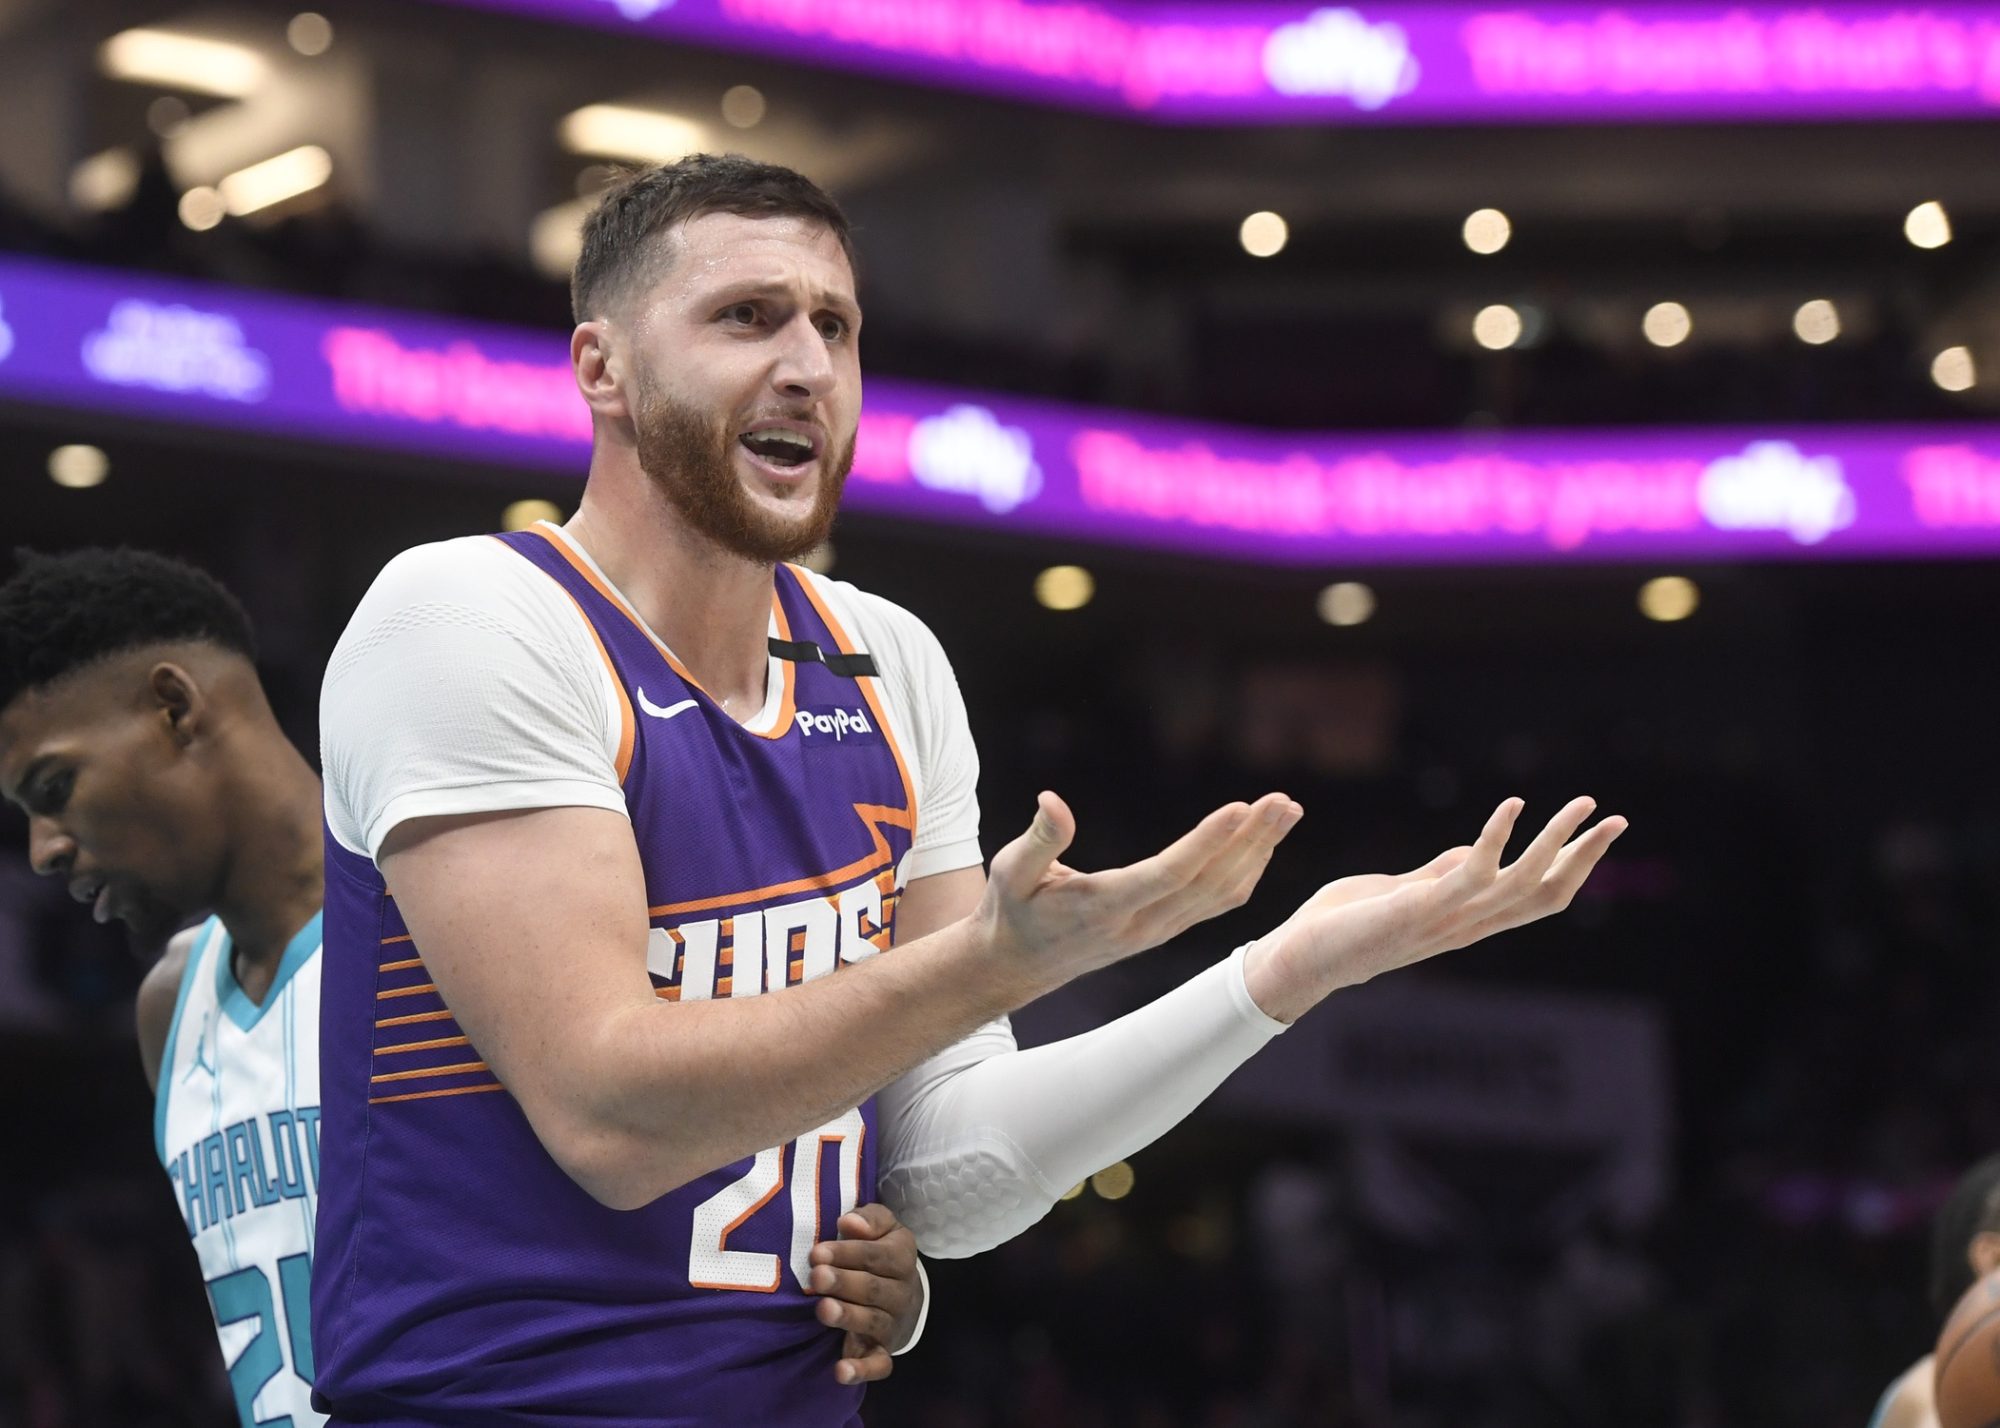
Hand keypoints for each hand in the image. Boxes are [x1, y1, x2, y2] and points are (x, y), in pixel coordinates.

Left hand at [808, 1202, 923, 1384]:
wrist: (904, 1294)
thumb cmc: (881, 1253)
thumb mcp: (882, 1227)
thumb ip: (869, 1219)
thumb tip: (849, 1223)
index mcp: (903, 1257)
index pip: (877, 1255)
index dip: (847, 1253)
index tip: (817, 1252)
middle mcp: (903, 1292)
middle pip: (874, 1288)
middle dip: (843, 1282)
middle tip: (817, 1277)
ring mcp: (894, 1324)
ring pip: (874, 1322)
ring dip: (848, 1317)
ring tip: (823, 1309)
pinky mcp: (884, 1352)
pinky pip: (878, 1365)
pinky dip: (861, 1370)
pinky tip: (840, 1370)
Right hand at [976, 790, 1303, 999]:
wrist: (1016, 965)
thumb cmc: (1012, 909)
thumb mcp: (1011, 871)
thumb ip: (1039, 839)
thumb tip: (1052, 799)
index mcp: (1104, 908)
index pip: (1168, 875)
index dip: (1207, 843)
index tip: (1240, 807)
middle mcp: (1140, 925)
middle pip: (1210, 883)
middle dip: (1251, 840)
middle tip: (1282, 801)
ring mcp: (1158, 932)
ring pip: (1222, 894)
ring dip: (1259, 852)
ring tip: (1287, 810)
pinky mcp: (1165, 929)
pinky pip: (1217, 902)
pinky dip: (1247, 869)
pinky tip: (1263, 842)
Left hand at [1243, 797, 1626, 1022]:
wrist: (1299, 957)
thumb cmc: (1344, 925)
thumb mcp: (1401, 893)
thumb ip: (1437, 876)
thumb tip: (1469, 854)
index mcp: (1465, 920)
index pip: (1536, 897)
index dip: (1573, 867)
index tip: (1599, 833)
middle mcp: (1466, 926)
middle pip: (1546, 895)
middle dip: (1585, 857)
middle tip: (1618, 818)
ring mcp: (1446, 920)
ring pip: (1522, 884)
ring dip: (1557, 842)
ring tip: (1583, 804)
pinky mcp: (1419, 910)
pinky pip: (1471, 873)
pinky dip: (1497, 838)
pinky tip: (1512, 806)